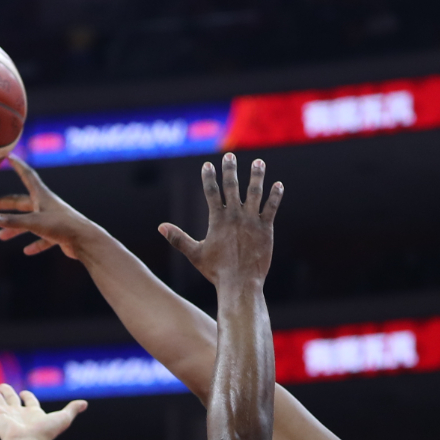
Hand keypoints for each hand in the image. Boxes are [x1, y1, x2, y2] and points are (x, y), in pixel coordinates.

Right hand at [0, 156, 95, 258]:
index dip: (17, 165)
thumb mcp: (34, 223)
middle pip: (21, 202)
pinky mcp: (58, 233)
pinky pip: (43, 238)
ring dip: (15, 228)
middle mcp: (46, 205)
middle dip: (4, 205)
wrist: (85, 240)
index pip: (27, 175)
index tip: (8, 156)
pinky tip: (27, 251)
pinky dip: (35, 244)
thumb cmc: (62, 227)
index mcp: (42, 196)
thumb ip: (13, 222)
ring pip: (29, 222)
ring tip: (2, 236)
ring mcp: (52, 219)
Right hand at [0, 376, 85, 439]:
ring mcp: (5, 414)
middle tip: (0, 385)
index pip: (29, 403)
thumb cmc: (46, 434)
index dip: (28, 397)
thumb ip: (72, 409)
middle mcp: (18, 415)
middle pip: (10, 400)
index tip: (24, 393)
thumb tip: (84, 403)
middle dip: (5, 392)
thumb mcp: (63, 418)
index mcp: (33, 415)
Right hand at [158, 154, 281, 287]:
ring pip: (254, 192)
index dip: (209, 177)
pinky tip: (278, 184)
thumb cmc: (216, 271)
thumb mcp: (195, 254)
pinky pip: (271, 207)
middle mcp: (235, 216)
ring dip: (256, 176)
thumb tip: (160, 227)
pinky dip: (275, 195)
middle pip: (232, 186)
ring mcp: (252, 220)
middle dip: (230, 169)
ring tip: (259, 162)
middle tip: (230, 156)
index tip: (208, 165)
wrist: (240, 284)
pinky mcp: (266, 229)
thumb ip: (178, 238)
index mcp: (218, 220)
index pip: (211, 192)